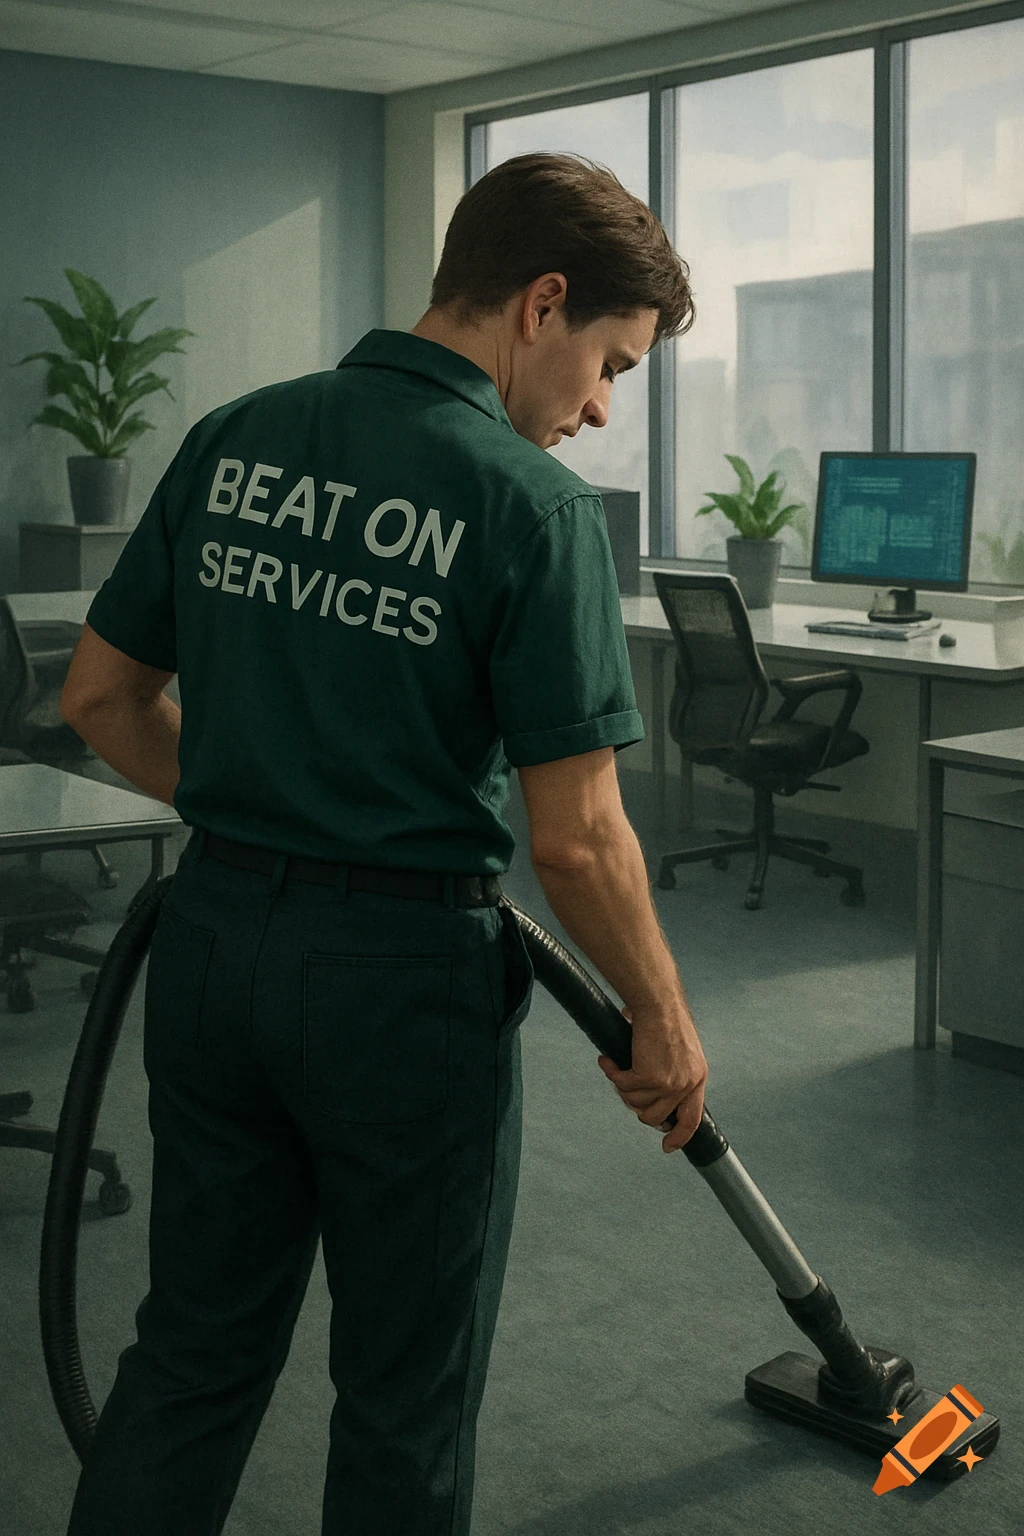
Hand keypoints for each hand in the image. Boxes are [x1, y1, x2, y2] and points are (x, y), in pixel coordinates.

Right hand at [597, 1005, 707, 1152]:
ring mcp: (668, 1083)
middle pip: (655, 1116)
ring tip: (618, 1066)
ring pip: (635, 1103)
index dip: (679, 1136)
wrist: (658, 1002)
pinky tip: (608, 1060)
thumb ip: (673, 1071)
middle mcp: (686, 1084)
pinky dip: (612, 1072)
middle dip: (636, 1104)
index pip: (692, 1120)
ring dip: (623, 1087)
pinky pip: (622, 1086)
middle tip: (625, 1085)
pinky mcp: (649, 1076)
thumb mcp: (680, 1049)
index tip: (667, 1146)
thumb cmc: (665, 1018)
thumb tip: (650, 1091)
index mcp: (697, 1078)